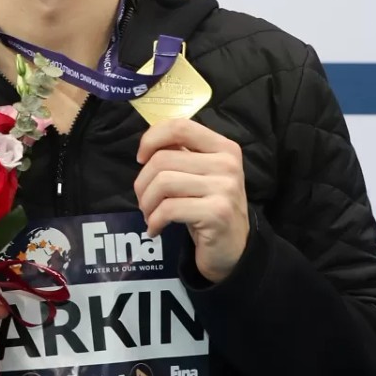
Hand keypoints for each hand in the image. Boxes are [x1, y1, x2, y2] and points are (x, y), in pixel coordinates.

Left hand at [134, 119, 249, 283]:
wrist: (234, 249)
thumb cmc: (210, 207)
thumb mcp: (201, 175)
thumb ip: (181, 154)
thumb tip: (149, 144)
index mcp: (224, 147)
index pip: (180, 126)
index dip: (152, 138)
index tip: (141, 159)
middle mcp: (227, 163)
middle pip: (163, 159)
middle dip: (142, 182)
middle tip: (144, 201)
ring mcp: (224, 188)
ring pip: (163, 183)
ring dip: (146, 203)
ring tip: (150, 215)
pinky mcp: (217, 213)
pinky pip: (169, 209)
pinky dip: (154, 221)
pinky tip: (155, 229)